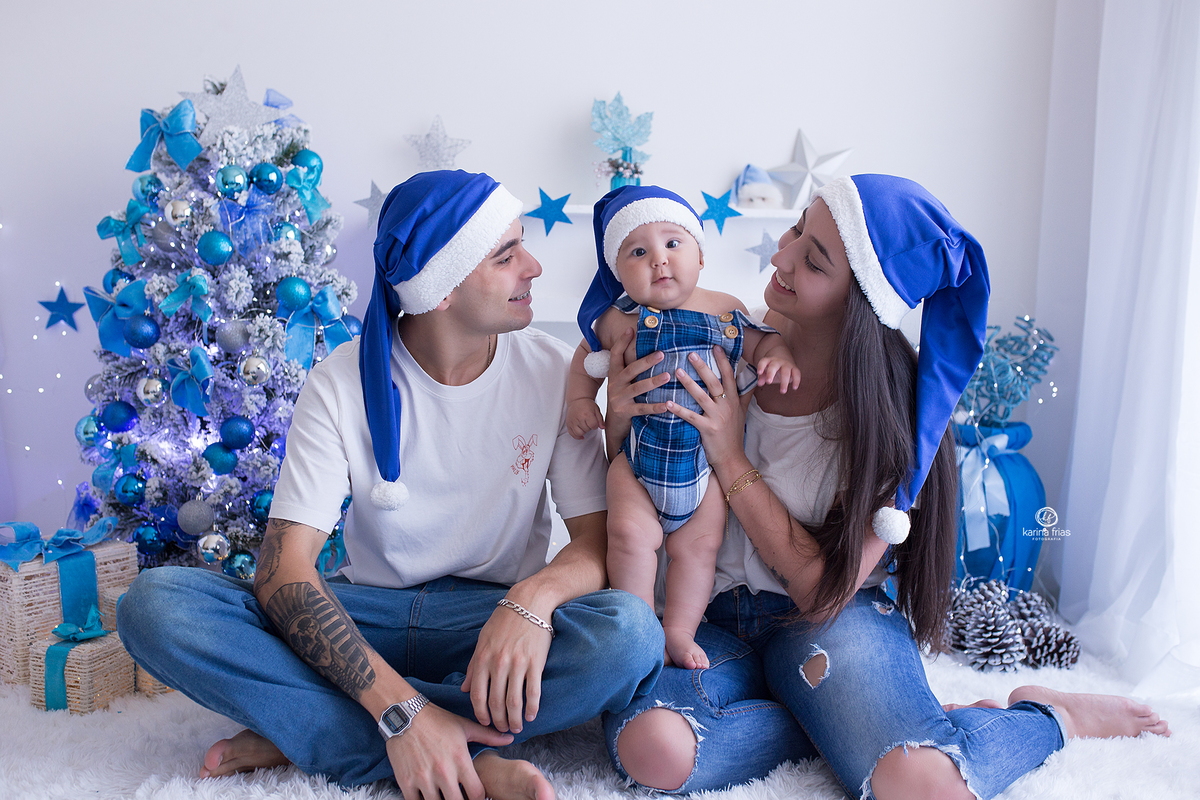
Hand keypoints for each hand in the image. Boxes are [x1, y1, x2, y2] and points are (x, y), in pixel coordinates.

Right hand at [387, 702, 512, 799]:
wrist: (405, 714)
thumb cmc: (436, 720)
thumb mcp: (465, 726)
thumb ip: (488, 736)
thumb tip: (510, 738)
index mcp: (460, 760)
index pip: (477, 794)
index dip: (478, 798)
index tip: (474, 795)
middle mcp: (444, 772)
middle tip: (458, 796)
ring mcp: (424, 778)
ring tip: (443, 795)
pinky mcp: (406, 781)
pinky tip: (426, 795)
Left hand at [461, 600, 553, 733]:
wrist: (529, 603)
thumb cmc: (503, 620)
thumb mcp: (483, 640)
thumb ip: (474, 666)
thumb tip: (464, 688)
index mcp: (483, 658)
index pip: (477, 695)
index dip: (480, 713)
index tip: (485, 721)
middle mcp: (499, 664)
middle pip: (496, 702)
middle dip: (498, 720)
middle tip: (502, 728)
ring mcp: (518, 664)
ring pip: (514, 701)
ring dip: (515, 719)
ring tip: (516, 727)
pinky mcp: (535, 663)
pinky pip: (533, 692)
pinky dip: (532, 708)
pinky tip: (531, 716)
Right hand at [566, 399, 603, 438]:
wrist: (577, 400)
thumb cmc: (587, 404)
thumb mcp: (596, 410)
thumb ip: (600, 419)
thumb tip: (603, 427)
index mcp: (587, 414)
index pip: (593, 426)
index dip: (595, 425)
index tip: (594, 422)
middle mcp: (579, 418)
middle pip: (587, 430)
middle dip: (589, 428)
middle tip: (589, 422)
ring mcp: (573, 421)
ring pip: (579, 433)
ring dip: (584, 431)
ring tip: (585, 426)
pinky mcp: (568, 424)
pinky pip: (572, 434)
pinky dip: (577, 436)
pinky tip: (581, 435)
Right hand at [604, 327, 669, 447]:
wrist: (614, 423)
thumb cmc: (624, 398)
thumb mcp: (624, 382)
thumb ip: (632, 368)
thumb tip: (647, 348)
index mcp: (614, 374)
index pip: (616, 355)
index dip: (621, 342)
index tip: (630, 329)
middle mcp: (615, 384)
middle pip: (630, 369)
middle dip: (646, 361)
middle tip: (661, 354)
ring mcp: (619, 398)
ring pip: (638, 388)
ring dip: (653, 381)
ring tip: (667, 376)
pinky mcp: (625, 412)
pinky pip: (642, 408)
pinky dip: (655, 407)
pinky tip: (667, 405)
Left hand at [666, 347, 749, 470]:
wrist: (732, 457)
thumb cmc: (734, 434)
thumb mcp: (742, 412)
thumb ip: (745, 394)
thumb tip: (751, 378)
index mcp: (734, 400)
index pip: (729, 376)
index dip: (722, 361)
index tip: (715, 346)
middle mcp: (727, 406)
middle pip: (714, 382)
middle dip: (703, 367)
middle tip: (691, 354)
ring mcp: (718, 417)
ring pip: (701, 396)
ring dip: (689, 383)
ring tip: (677, 372)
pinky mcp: (708, 429)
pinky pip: (691, 416)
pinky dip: (679, 409)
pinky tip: (668, 403)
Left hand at [756, 356, 800, 392]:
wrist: (783, 357)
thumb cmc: (773, 368)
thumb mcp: (766, 371)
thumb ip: (762, 377)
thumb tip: (759, 383)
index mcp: (769, 361)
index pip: (764, 362)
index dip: (761, 366)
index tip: (759, 372)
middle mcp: (777, 361)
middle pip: (774, 366)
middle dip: (771, 373)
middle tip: (769, 382)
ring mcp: (786, 364)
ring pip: (786, 371)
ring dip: (784, 381)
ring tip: (782, 391)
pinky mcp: (794, 368)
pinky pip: (796, 373)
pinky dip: (796, 380)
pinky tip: (794, 388)